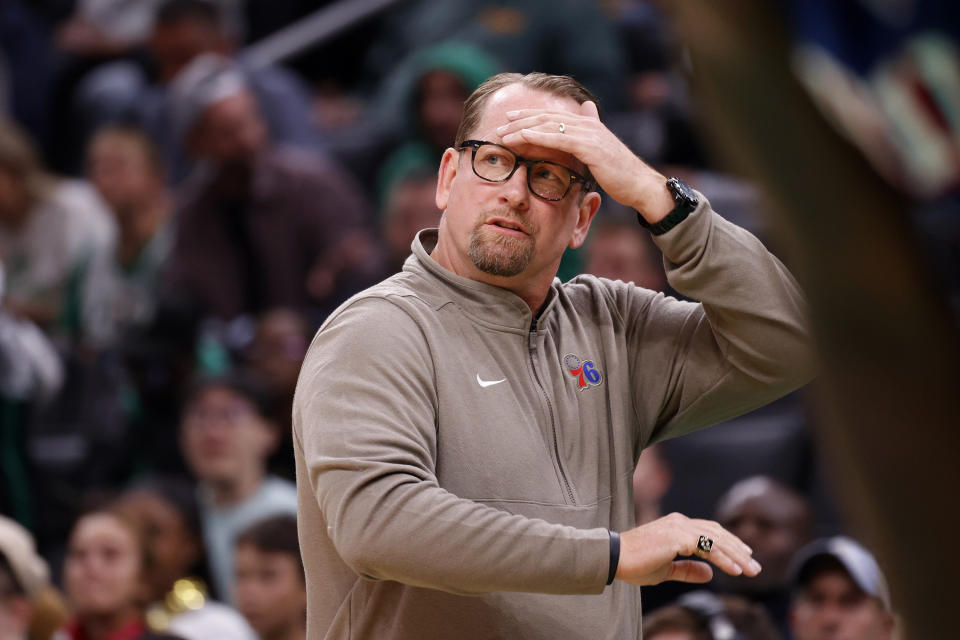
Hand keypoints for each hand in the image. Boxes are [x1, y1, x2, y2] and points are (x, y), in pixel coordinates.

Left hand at [496, 101, 674, 221]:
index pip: (553, 116)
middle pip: (547, 117)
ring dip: (523, 127)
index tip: (510, 119)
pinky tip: (522, 136)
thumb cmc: (620, 173)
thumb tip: (587, 110)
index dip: (530, 115)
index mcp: (587, 124)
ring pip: (549, 125)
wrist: (639, 185)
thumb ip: (590, 132)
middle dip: (521, 119)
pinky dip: (538, 135)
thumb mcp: (601, 151)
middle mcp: (587, 124)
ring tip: (503, 132)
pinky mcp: (590, 147)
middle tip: (500, 124)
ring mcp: (589, 133)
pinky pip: (559, 138)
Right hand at [614, 512, 760, 585]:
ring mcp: (680, 528)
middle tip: (754, 566)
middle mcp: (681, 523)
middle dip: (738, 550)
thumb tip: (710, 573)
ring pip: (717, 539)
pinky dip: (723, 558)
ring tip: (751, 569)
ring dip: (736, 555)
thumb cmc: (636, 563)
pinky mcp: (678, 537)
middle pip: (717, 534)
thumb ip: (688, 570)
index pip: (710, 532)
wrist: (616, 558)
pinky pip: (708, 547)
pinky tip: (734, 569)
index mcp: (677, 527)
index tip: (744, 556)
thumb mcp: (666, 570)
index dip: (728, 543)